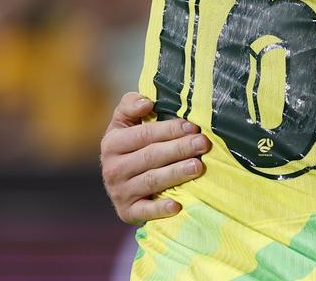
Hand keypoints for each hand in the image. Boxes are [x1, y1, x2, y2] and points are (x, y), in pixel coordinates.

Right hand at [101, 93, 209, 224]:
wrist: (122, 180)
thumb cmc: (133, 143)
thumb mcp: (126, 122)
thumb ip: (131, 105)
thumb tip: (146, 103)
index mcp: (112, 143)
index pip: (144, 135)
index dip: (169, 130)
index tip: (193, 126)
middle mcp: (112, 169)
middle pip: (151, 157)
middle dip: (179, 148)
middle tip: (203, 144)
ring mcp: (119, 192)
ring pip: (151, 181)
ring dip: (176, 173)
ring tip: (198, 167)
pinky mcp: (127, 212)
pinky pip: (144, 212)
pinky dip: (159, 210)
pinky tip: (177, 206)